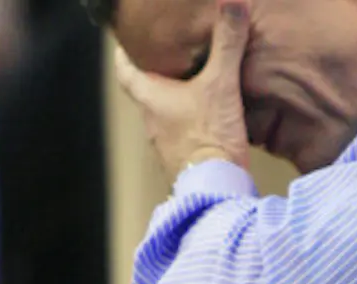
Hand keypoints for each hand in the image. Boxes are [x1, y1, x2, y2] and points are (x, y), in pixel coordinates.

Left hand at [113, 1, 251, 179]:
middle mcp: (152, 122)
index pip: (125, 71)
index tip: (128, 40)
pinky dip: (190, 121)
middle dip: (157, 73)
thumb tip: (232, 4)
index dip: (124, 53)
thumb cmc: (209, 137)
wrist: (217, 191)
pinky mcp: (184, 161)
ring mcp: (166, 145)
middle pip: (146, 91)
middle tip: (170, 55)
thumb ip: (227, 44)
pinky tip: (209, 116)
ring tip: (193, 82)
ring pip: (165, 114)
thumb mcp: (220, 84)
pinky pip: (182, 135)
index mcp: (150, 99)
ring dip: (176, 100)